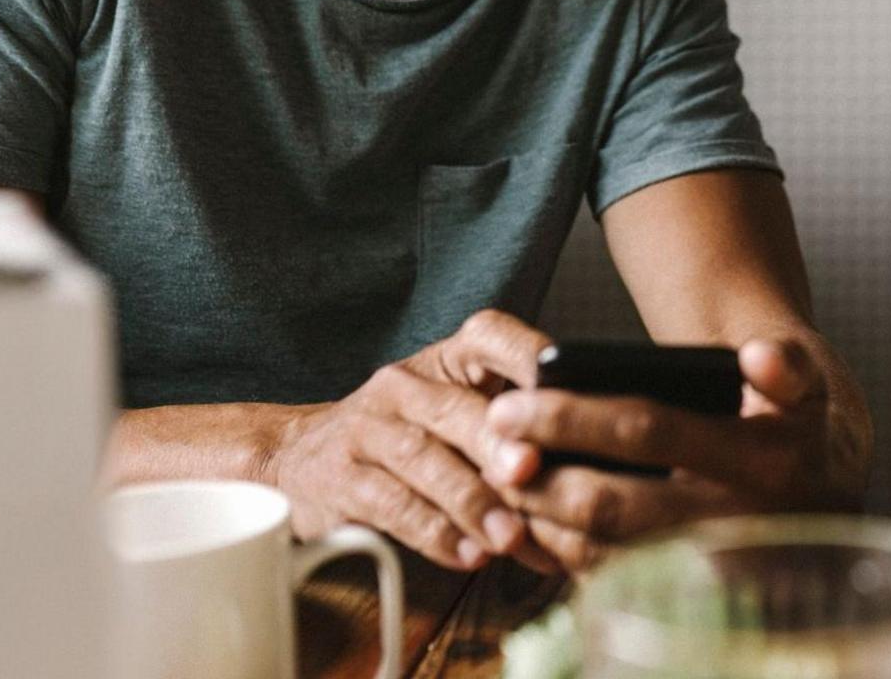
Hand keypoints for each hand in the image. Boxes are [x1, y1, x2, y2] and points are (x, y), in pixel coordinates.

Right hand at [264, 310, 553, 571]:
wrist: (298, 458)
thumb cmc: (405, 438)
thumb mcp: (454, 412)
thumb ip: (511, 427)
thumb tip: (592, 461)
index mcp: (444, 360)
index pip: (489, 336)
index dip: (526, 355)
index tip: (564, 384)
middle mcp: (402, 386)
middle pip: (455, 409)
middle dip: (497, 444)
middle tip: (532, 472)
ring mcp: (366, 430)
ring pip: (422, 460)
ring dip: (471, 501)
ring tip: (509, 537)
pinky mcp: (340, 480)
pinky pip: (391, 505)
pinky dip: (433, 533)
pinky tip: (467, 554)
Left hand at [480, 337, 855, 570]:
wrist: (831, 494)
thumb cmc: (800, 423)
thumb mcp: (812, 384)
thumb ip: (788, 365)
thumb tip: (757, 356)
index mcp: (763, 461)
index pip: (648, 432)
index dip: (572, 418)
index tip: (511, 403)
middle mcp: (736, 523)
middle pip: (611, 504)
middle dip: (541, 476)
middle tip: (491, 448)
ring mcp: (709, 567)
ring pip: (604, 551)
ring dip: (544, 519)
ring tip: (502, 480)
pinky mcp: (688, 594)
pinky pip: (612, 579)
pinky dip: (564, 552)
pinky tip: (536, 518)